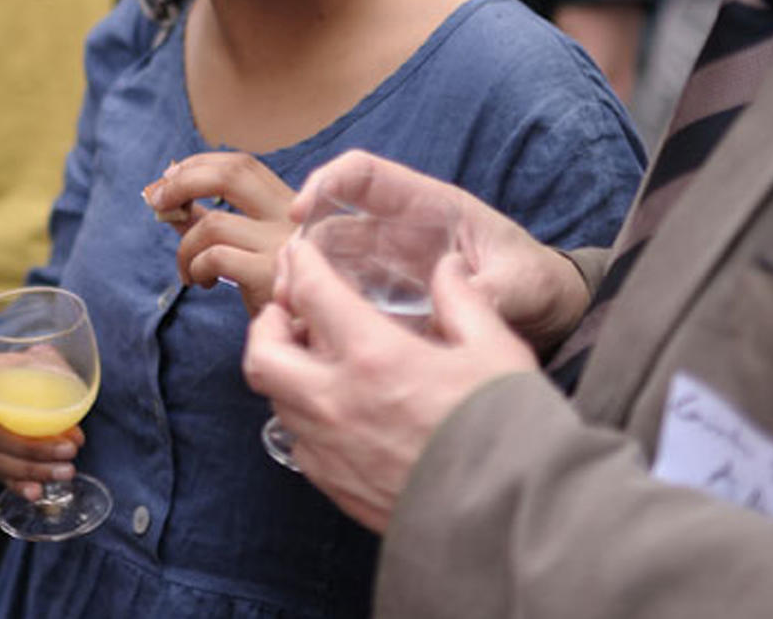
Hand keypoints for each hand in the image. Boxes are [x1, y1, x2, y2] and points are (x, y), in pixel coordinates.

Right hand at [0, 358, 81, 500]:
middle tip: (67, 450)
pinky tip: (37, 492)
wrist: (30, 385)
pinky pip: (1, 475)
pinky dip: (19, 486)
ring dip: (32, 471)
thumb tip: (69, 391)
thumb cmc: (33, 366)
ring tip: (65, 471)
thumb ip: (53, 365)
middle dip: (30, 449)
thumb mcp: (41, 356)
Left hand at [143, 152, 295, 314]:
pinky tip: (204, 282)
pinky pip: (215, 257)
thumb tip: (167, 200)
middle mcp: (291, 216)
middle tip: (157, 201)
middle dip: (183, 182)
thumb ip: (210, 221)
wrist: (305, 332)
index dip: (200, 164)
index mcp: (288, 203)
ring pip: (213, 224)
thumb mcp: (245, 246)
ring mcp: (283, 243)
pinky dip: (196, 268)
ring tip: (188, 270)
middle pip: (232, 175)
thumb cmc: (271, 285)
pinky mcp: (269, 274)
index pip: (242, 164)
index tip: (169, 177)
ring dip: (185, 246)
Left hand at [243, 238, 535, 532]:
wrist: (510, 520)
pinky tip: (334, 409)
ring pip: (275, 399)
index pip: (310, 293)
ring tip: (312, 358)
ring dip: (284, 370)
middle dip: (266, 322)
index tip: (297, 252)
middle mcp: (337, 401)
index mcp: (374, 356)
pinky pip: (298, 442)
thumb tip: (445, 268)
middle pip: (262, 353)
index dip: (298, 263)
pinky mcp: (335, 486)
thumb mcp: (496, 349)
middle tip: (288, 311)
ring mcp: (330, 448)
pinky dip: (303, 416)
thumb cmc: (508, 431)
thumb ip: (462, 300)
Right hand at [293, 151, 589, 353]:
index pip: (365, 175)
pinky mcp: (387, 298)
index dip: (326, 182)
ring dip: (304, 280)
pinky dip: (322, 309)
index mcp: (428, 207)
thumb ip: (491, 291)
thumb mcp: (521, 284)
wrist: (547, 311)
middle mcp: (399, 230)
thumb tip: (461, 303)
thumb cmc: (535, 281)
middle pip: (333, 221)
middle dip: (302, 244)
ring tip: (291, 312)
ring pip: (329, 261)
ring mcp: (389, 264)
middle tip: (287, 282)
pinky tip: (313, 333)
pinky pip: (344, 296)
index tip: (299, 212)